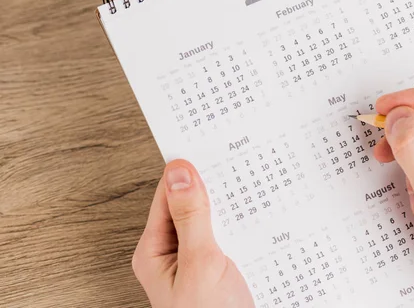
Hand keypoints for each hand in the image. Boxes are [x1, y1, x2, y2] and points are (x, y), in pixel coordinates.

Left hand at [132, 159, 253, 307]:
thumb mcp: (201, 264)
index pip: (167, 193)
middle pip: (191, 203)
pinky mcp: (219, 267)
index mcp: (155, 249)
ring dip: (231, 206)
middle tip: (237, 162)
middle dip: (214, 186)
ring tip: (252, 185)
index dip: (187, 169)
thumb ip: (191, 217)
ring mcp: (197, 260)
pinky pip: (228, 235)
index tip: (208, 146)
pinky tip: (257, 216)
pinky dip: (241, 224)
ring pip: (213, 218)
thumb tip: (180, 172)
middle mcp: (173, 252)